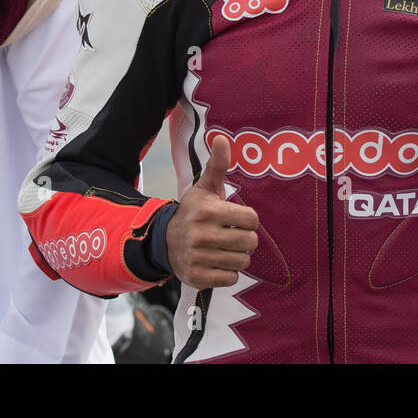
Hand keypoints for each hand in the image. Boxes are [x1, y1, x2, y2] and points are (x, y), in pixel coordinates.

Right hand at [165, 135, 258, 288]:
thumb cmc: (193, 212)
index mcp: (209, 211)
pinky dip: (228, 272)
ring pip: (243, 262)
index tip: (237, 219)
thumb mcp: (205, 188)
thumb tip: (222, 138)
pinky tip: (217, 262)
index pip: (252, 219)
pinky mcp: (198, 276)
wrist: (165, 241)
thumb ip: (217, 165)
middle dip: (245, 239)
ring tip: (224, 248)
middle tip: (232, 235)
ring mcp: (199, 257)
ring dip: (237, 256)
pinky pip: (231, 279)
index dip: (247, 220)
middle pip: (250, 242)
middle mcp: (203, 235)